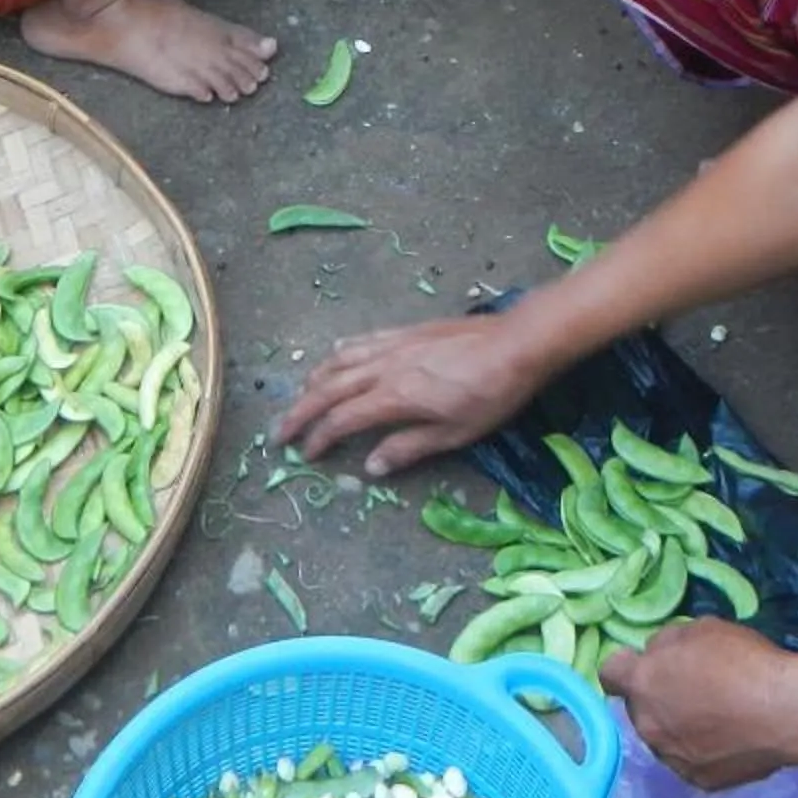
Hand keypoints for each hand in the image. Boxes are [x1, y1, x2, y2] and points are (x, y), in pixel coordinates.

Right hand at [278, 311, 551, 477]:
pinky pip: (362, 340)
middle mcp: (385, 366)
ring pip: (340, 360)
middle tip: (280, 431)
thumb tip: (370, 466)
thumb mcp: (454, 433)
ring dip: (314, 379)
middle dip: (300, 410)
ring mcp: (394, 344)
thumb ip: (409, 447)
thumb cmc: (491, 395)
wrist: (517, 343)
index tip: (304, 454)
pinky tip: (335, 356)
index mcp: (395, 396)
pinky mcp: (407, 331)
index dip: (319, 437)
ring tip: (300, 397)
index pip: (342, 419)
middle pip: (329, 388)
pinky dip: (341, 351)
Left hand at [604, 621, 797, 789]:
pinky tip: (728, 740)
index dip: (625, 666)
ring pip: (663, 738)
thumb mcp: (701, 628)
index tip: (645, 664)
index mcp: (643, 684)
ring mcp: (672, 759)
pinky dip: (702, 751)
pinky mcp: (698, 781)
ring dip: (677, 727)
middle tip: (691, 689)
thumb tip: (657, 655)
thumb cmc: (743, 661)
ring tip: (714, 718)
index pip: (609, 674)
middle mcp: (648, 726)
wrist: (785, 712)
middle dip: (656, 698)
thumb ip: (668, 643)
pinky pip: (690, 761)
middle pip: (639, 708)